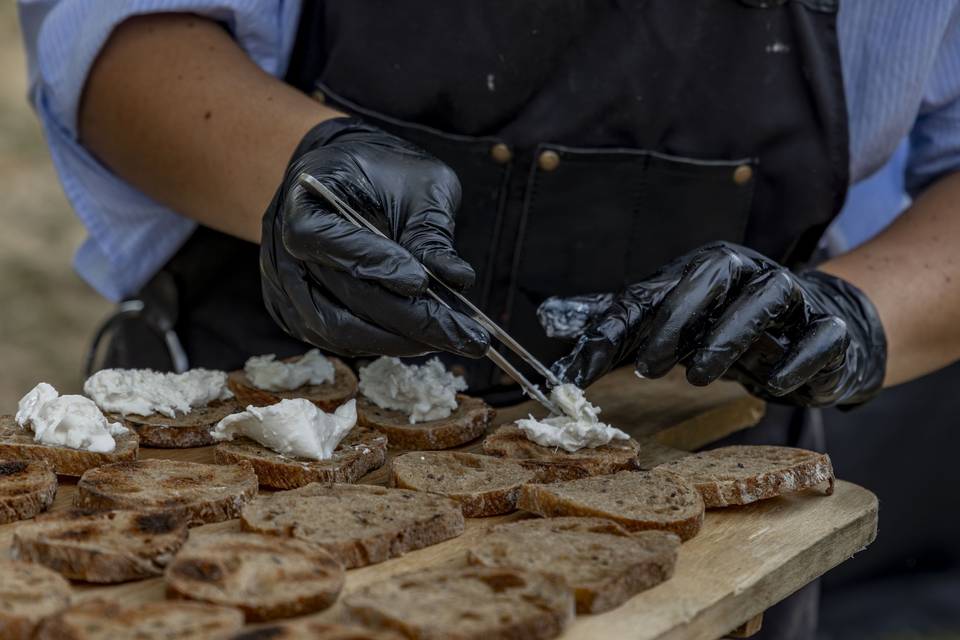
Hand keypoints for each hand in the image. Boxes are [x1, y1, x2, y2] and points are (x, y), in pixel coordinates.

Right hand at [261, 118, 489, 356]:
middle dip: (409, 319)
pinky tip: (423, 339)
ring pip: (340, 329)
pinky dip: (384, 343)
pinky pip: (340, 341)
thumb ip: (431, 229)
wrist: (349, 181)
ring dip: (399, 341)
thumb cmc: (384, 175)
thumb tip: (458, 278)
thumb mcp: (418, 183)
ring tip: (453, 340)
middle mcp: (286, 251)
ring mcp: (288, 289)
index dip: (374, 263)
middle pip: (343, 296)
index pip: (329, 240)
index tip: (422, 282)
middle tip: (464, 334)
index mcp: (304, 202)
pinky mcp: (300, 316)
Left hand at [543, 242, 886, 406]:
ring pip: (766, 298)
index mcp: (702, 270)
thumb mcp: (670, 321)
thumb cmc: (732, 326)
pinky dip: (795, 359)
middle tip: (649, 367)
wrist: (820, 330)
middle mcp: (747, 274)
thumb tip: (552, 318)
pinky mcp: (827, 329)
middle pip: (712, 275)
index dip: (614, 326)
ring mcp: (792, 298)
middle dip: (676, 319)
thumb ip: (616, 319)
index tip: (582, 369)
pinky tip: (771, 384)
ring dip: (730, 336)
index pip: (652, 290)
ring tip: (699, 376)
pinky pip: (818, 336)